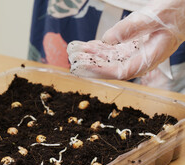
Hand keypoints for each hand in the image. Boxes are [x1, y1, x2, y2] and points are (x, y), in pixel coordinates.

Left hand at [67, 0, 184, 79]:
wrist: (183, 10)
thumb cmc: (175, 13)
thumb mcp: (153, 18)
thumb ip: (131, 28)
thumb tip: (108, 39)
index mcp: (151, 57)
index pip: (122, 71)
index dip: (102, 72)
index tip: (84, 68)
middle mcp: (142, 59)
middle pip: (112, 67)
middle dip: (91, 64)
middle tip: (73, 58)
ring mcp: (136, 53)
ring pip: (110, 59)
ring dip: (92, 56)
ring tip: (74, 51)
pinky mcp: (132, 46)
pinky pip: (112, 51)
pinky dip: (98, 49)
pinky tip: (86, 46)